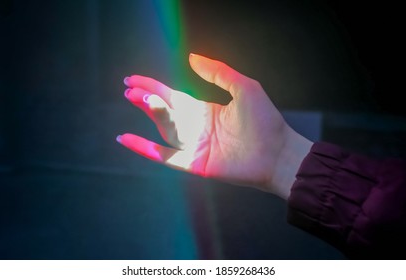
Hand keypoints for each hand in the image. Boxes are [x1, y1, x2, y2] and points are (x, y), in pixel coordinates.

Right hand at [118, 54, 311, 198]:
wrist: (278, 152)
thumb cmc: (265, 120)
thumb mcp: (243, 87)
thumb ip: (218, 72)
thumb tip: (192, 58)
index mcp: (205, 110)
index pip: (172, 97)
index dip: (153, 88)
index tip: (133, 80)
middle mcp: (196, 128)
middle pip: (165, 112)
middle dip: (146, 100)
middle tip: (129, 89)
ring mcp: (194, 146)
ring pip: (166, 129)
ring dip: (152, 114)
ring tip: (139, 98)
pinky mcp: (195, 164)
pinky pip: (166, 157)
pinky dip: (146, 149)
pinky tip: (127, 139)